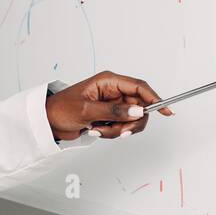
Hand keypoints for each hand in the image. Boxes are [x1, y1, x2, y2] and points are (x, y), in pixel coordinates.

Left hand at [45, 70, 174, 140]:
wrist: (48, 121)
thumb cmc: (61, 109)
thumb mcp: (87, 110)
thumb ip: (114, 111)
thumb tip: (138, 111)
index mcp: (109, 81)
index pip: (139, 87)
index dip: (155, 98)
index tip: (167, 111)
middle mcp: (114, 92)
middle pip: (139, 108)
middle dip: (129, 123)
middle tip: (118, 131)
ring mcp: (112, 105)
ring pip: (131, 120)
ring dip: (117, 130)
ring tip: (98, 129)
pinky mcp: (110, 117)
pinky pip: (121, 127)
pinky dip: (111, 132)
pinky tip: (95, 130)